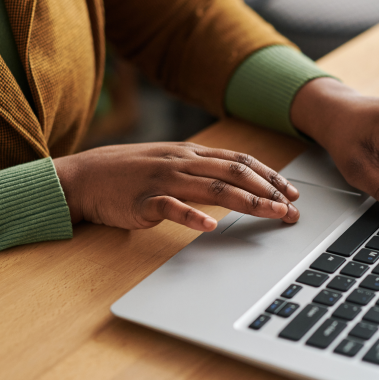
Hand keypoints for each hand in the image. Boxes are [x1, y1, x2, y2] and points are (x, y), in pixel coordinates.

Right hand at [53, 142, 299, 230]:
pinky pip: (172, 207)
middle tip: (292, 208)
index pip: (240, 160)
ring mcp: (164, 179)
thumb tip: (236, 181)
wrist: (86, 176)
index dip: (269, 176)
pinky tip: (210, 226)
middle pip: (235, 172)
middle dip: (269, 190)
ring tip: (271, 213)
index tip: (291, 191)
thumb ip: (200, 169)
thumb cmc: (130, 172)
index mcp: (191, 153)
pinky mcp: (144, 200)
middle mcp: (183, 162)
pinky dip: (192, 216)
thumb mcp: (170, 162)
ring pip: (213, 187)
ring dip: (247, 202)